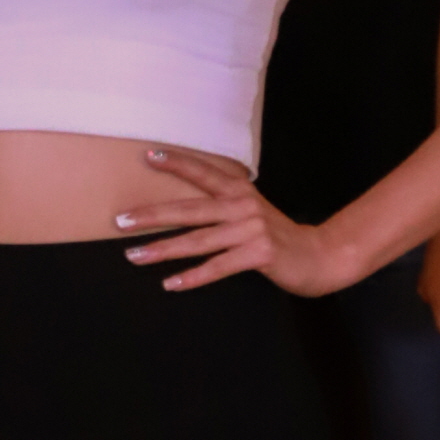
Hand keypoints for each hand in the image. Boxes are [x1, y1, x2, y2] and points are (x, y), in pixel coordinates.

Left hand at [115, 146, 343, 295]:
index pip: (203, 172)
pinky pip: (218, 267)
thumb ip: (224, 204)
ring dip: (163, 249)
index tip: (146, 156)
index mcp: (240, 191)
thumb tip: (181, 207)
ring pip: (198, 240)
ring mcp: (251, 229)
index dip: (176, 163)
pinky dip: (193, 277)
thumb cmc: (276, 235)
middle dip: (152, 215)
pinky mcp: (258, 254)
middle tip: (121, 220)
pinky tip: (171, 283)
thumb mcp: (251, 211)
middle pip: (189, 209)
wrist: (319, 255)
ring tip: (135, 256)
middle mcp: (243, 205)